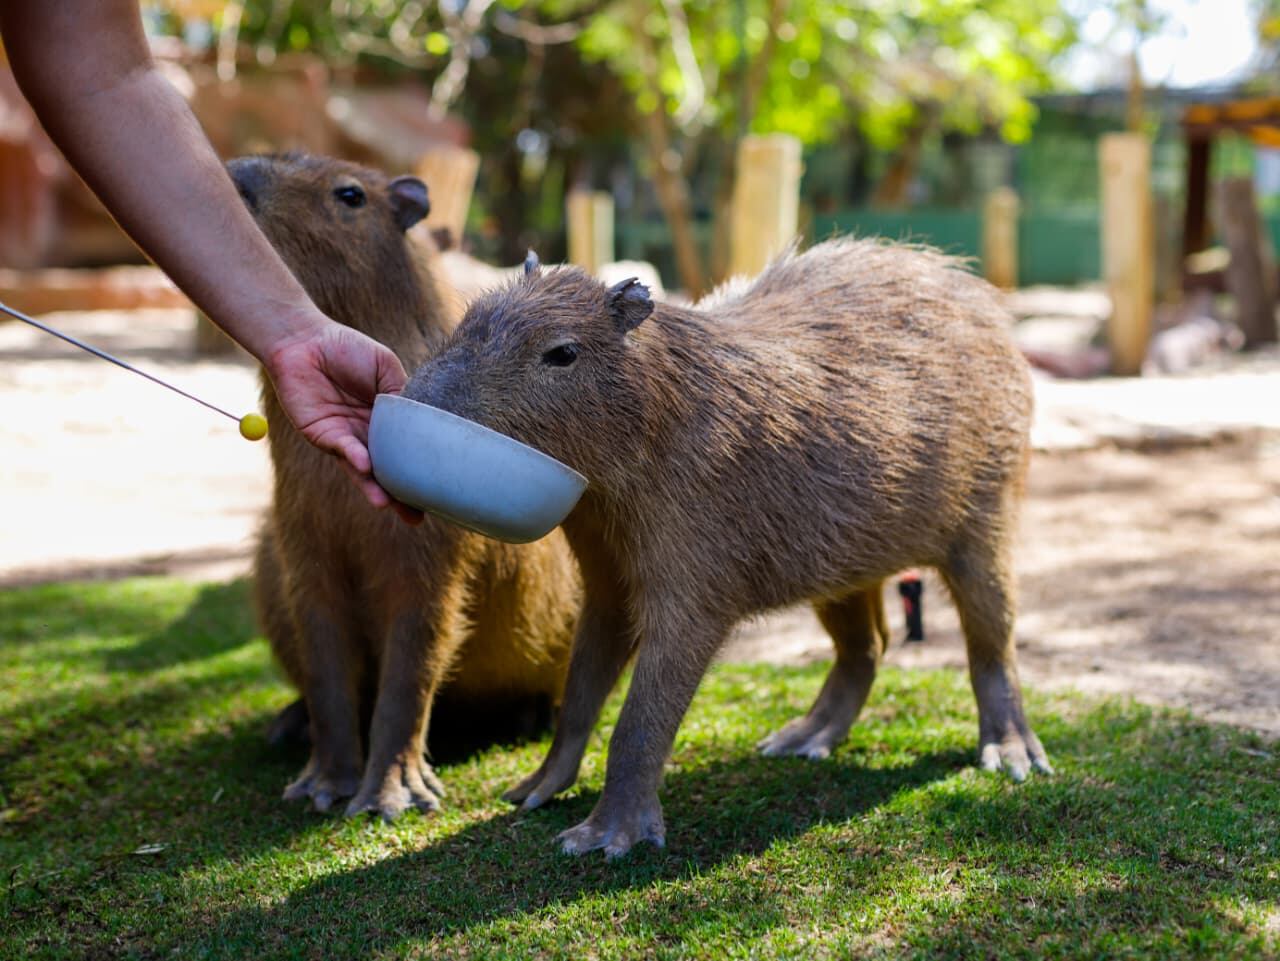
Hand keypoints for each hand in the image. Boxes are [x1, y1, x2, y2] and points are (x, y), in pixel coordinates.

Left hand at [265, 319, 422, 523]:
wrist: (305, 340)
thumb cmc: (346, 349)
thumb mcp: (385, 368)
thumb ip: (400, 394)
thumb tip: (418, 421)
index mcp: (385, 419)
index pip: (404, 450)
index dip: (418, 470)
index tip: (436, 491)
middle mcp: (366, 434)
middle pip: (386, 469)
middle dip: (399, 495)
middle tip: (416, 517)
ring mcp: (344, 437)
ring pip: (363, 469)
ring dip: (375, 487)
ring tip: (388, 504)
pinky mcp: (322, 434)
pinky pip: (342, 449)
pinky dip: (355, 457)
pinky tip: (366, 465)